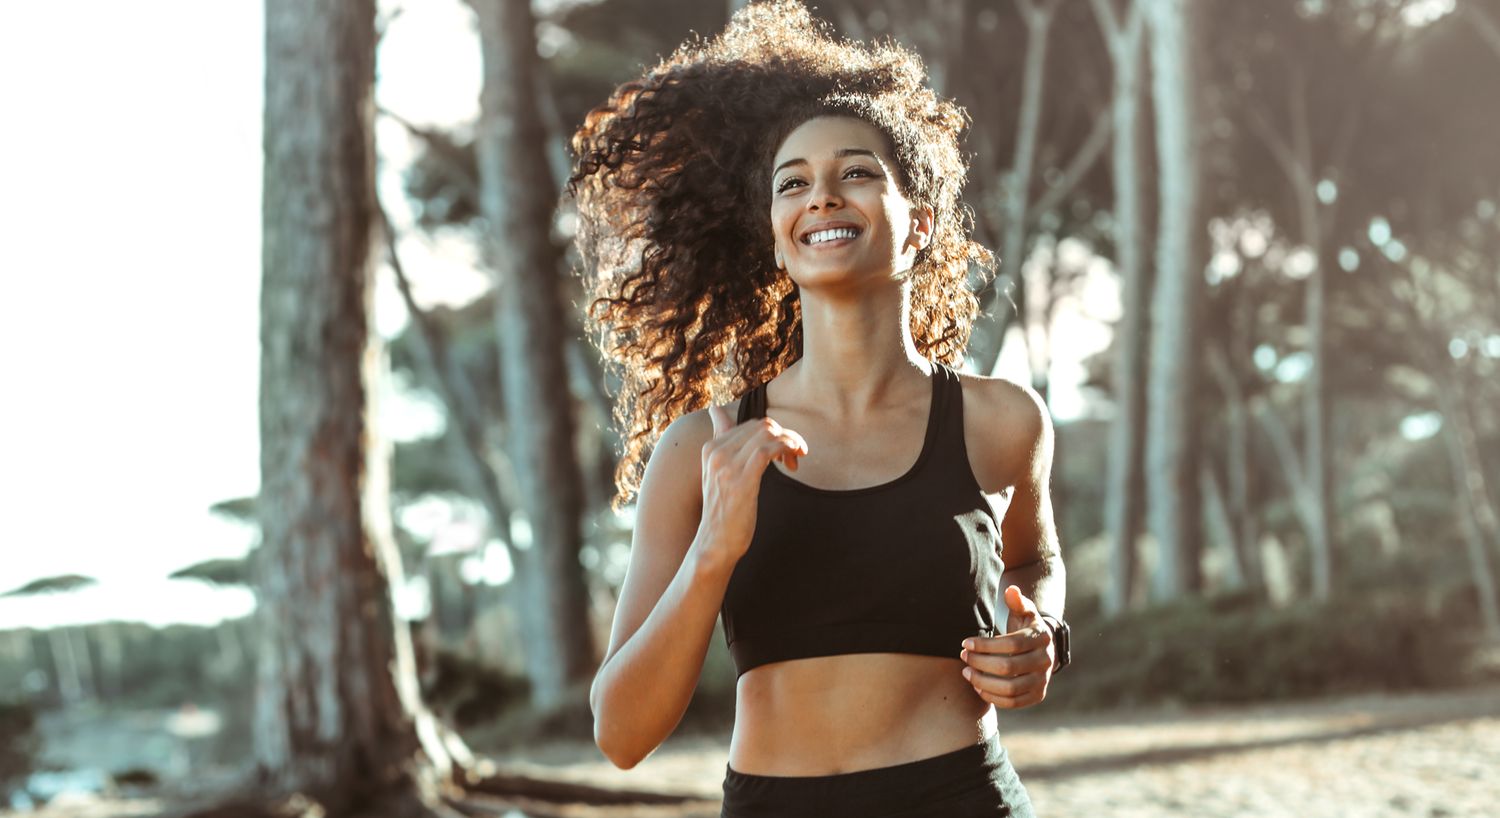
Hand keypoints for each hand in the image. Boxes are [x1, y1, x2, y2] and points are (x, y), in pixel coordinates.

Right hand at [695, 403, 808, 563]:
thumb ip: (720, 438)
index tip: (784, 452)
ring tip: (796, 460)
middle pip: (762, 426)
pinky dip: (785, 449)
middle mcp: (716, 453)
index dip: (775, 434)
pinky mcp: (741, 481)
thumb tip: (715, 409)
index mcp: (711, 447)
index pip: (751, 424)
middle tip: (796, 456)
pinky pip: (768, 450)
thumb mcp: (718, 469)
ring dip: (790, 442)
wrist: (715, 543)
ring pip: (767, 434)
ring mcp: (727, 466)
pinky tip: (792, 462)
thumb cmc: (723, 509)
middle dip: (786, 437)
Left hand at [958, 585, 1055, 708]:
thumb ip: (1017, 601)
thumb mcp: (1024, 612)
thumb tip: (1011, 590)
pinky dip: (992, 697)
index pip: (1011, 644)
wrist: (1042, 650)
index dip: (985, 645)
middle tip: (964, 657)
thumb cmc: (1025, 628)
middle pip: (1008, 667)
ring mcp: (1043, 681)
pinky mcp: (1037, 696)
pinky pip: (1013, 702)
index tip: (965, 642)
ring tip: (966, 672)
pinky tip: (977, 686)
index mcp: (1041, 638)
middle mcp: (1046, 661)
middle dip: (980, 663)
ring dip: (983, 682)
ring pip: (1009, 688)